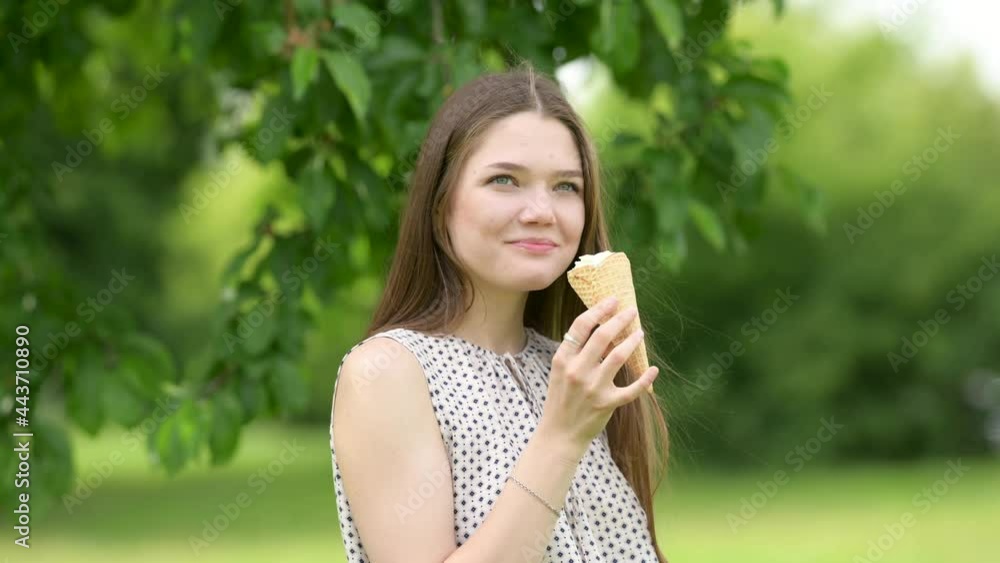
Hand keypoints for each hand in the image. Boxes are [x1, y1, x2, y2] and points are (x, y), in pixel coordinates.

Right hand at [537, 297, 659, 454]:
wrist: (559, 434)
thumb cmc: (561, 399)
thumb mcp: (560, 372)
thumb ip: (575, 352)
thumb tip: (600, 328)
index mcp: (563, 360)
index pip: (581, 326)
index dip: (598, 310)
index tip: (612, 300)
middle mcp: (577, 371)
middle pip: (602, 336)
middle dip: (619, 320)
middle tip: (631, 311)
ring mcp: (593, 388)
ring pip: (618, 357)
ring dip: (632, 342)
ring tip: (640, 333)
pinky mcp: (607, 404)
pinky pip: (631, 389)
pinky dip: (645, 379)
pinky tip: (653, 369)